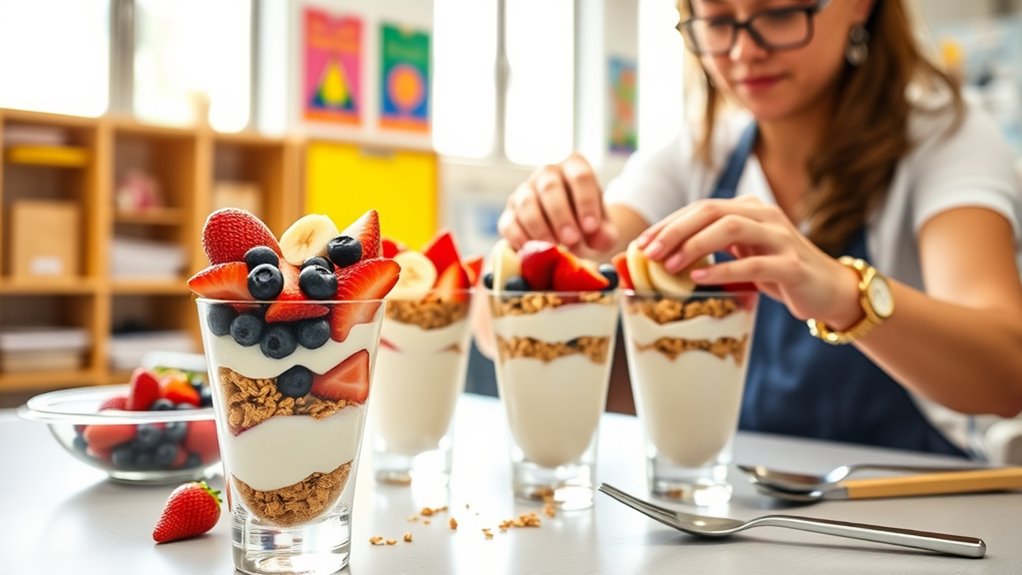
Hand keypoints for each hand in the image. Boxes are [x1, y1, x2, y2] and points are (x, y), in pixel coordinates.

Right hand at [497, 153, 617, 251]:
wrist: (569, 232)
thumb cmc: (587, 223)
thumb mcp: (603, 228)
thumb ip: (605, 233)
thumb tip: (599, 238)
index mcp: (574, 167)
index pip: (580, 176)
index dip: (586, 201)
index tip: (591, 227)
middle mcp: (547, 173)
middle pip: (550, 187)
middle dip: (561, 215)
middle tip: (572, 239)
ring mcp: (525, 191)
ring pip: (526, 202)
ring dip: (540, 227)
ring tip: (553, 247)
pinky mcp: (510, 213)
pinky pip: (509, 223)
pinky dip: (519, 237)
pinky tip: (532, 251)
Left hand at [636, 196, 862, 326]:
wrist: (829, 290)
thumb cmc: (778, 273)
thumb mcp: (742, 255)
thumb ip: (713, 249)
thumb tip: (663, 257)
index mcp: (748, 209)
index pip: (700, 208)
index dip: (668, 223)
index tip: (642, 244)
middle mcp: (764, 216)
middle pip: (710, 211)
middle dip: (674, 230)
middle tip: (648, 252)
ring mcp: (780, 238)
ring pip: (730, 229)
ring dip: (694, 245)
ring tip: (668, 264)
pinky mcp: (791, 265)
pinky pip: (753, 264)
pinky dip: (723, 270)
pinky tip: (699, 278)